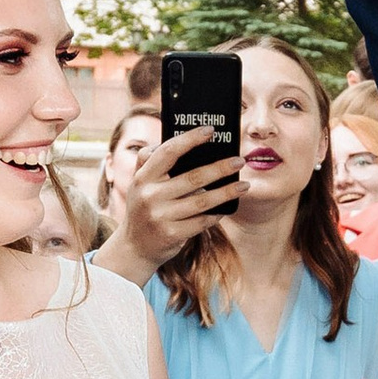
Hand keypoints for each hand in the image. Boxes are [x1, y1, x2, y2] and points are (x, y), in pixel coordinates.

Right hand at [104, 124, 240, 273]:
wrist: (134, 247)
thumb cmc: (144, 207)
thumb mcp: (140, 183)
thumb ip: (152, 161)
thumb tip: (183, 140)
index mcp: (143, 177)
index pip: (168, 151)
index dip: (190, 139)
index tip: (211, 131)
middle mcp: (150, 195)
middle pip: (193, 177)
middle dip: (221, 168)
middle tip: (239, 161)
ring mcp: (160, 216)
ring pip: (202, 201)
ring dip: (227, 192)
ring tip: (244, 185)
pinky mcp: (171, 234)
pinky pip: (201, 221)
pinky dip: (216, 214)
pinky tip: (226, 209)